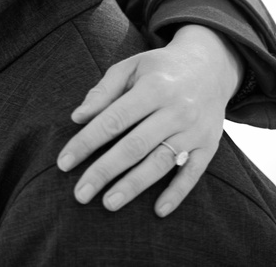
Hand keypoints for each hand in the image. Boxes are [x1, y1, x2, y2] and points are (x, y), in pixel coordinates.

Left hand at [55, 24, 243, 216]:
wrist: (211, 65)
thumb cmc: (160, 69)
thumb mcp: (131, 67)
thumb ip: (103, 91)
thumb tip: (77, 117)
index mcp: (153, 88)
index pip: (113, 120)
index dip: (87, 142)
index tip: (64, 162)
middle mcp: (176, 110)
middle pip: (135, 146)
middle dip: (105, 171)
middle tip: (80, 193)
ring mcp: (195, 130)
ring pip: (161, 162)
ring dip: (134, 185)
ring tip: (108, 203)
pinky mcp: (209, 145)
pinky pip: (193, 173)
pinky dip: (177, 193)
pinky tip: (158, 211)